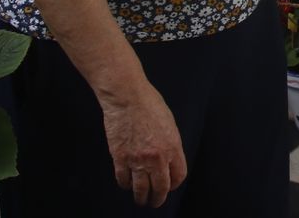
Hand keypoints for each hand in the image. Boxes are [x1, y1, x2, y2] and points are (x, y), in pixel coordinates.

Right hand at [102, 85, 187, 207]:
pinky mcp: (120, 158)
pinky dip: (125, 184)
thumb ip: (170, 144)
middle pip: (161, 188)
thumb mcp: (169, 124)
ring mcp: (137, 160)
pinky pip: (123, 180)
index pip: (178, 176)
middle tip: (156, 201)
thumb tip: (168, 159)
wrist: (127, 97)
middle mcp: (157, 157)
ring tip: (141, 200)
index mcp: (173, 147)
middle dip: (158, 198)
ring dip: (141, 197)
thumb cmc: (149, 104)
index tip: (170, 186)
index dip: (174, 185)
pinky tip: (127, 183)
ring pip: (141, 189)